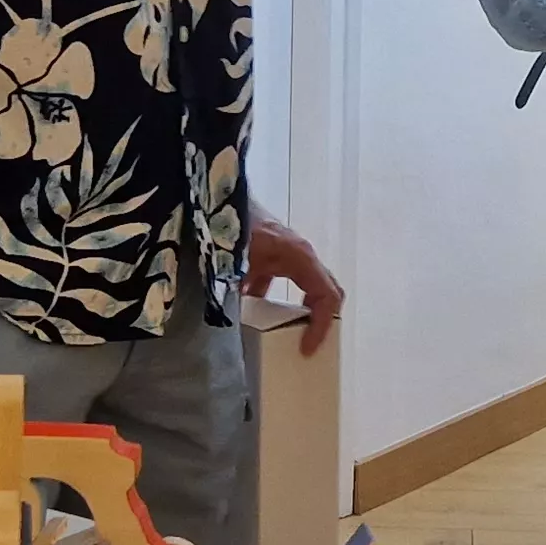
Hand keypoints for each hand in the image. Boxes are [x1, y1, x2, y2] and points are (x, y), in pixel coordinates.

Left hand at [240, 213, 344, 356]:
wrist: (218, 195)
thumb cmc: (233, 225)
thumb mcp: (239, 262)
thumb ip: (245, 291)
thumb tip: (245, 322)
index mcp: (300, 256)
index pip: (327, 296)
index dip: (322, 325)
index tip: (307, 349)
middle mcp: (300, 254)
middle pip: (326, 291)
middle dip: (322, 320)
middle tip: (309, 345)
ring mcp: (288, 253)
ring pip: (307, 286)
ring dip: (300, 311)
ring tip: (287, 335)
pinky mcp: (273, 253)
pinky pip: (282, 280)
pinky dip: (273, 299)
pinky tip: (249, 308)